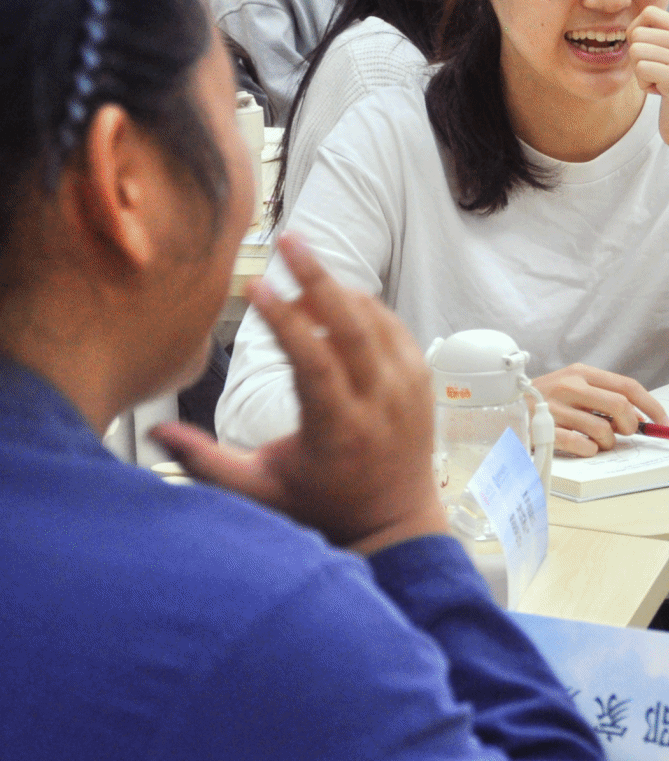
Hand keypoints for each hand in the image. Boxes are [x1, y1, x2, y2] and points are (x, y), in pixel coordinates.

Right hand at [150, 235, 445, 554]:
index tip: (257, 284)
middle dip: (319, 277)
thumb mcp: (260, 490)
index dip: (286, 321)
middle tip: (289, 238)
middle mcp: (381, 405)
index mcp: (339, 431)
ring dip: (338, 290)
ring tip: (300, 269)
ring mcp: (408, 390)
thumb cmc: (322, 504)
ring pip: (376, 321)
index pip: (314, 362)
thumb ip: (207, 462)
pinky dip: (365, 308)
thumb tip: (156, 433)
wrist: (395, 522)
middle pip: (354, 327)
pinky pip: (394, 329)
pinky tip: (334, 298)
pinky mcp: (421, 381)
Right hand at [532, 364, 668, 457]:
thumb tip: (641, 419)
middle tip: (622, 434)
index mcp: (582, 372)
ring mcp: (557, 407)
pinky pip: (584, 446)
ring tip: (595, 441)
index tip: (666, 424)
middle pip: (621, 407)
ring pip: (604, 430)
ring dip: (607, 442)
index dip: (652, 407)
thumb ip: (604, 398)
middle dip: (630, 426)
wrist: (501, 408)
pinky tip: (580, 446)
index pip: (628, 386)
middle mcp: (570, 385)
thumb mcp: (574, 389)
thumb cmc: (545, 401)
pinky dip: (589, 451)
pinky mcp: (545, 430)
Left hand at [627, 4, 668, 230]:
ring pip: (636, 50)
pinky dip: (643, 84)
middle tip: (656, 74)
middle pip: (638, 32)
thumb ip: (660, 36)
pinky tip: (660, 93)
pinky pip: (640, 69)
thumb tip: (631, 23)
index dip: (637, 31)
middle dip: (638, 56)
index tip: (646, 52)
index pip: (650, 12)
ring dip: (640, 71)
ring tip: (660, 83)